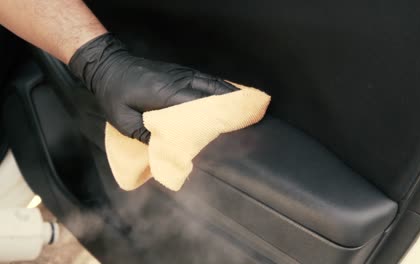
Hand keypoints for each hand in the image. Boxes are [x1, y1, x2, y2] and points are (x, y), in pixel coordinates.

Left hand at [68, 33, 236, 142]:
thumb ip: (147, 135)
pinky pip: (206, 80)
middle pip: (211, 95)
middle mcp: (179, 82)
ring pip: (212, 85)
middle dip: (229, 108)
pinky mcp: (181, 72)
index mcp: (165, 94)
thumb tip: (169, 149)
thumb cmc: (114, 95)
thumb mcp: (124, 121)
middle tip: (247, 121)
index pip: (197, 107)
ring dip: (228, 97)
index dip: (215, 119)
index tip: (232, 131)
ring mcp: (182, 74)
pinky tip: (229, 96)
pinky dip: (220, 89)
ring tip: (245, 109)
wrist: (109, 66)